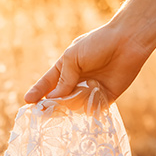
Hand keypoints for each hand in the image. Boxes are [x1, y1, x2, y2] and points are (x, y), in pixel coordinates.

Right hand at [24, 23, 152, 102]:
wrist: (127, 43)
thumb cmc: (97, 44)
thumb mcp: (73, 57)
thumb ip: (64, 78)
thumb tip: (53, 98)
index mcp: (66, 67)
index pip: (48, 83)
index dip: (37, 91)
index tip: (28, 101)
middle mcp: (76, 80)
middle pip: (60, 98)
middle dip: (51, 105)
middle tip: (43, 113)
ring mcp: (90, 90)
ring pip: (74, 105)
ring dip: (69, 107)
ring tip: (64, 106)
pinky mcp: (105, 98)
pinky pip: (92, 109)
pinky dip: (86, 109)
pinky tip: (82, 108)